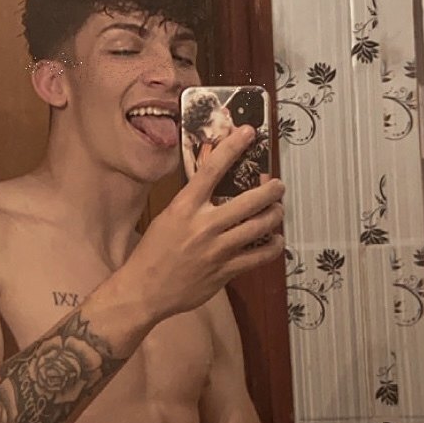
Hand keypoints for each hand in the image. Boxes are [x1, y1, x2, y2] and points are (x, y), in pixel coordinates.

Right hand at [124, 126, 284, 322]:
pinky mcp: (225, 271)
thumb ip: (192, 203)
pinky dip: (273, 247)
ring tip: (278, 211)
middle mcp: (204, 225)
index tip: (249, 132)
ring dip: (275, 215)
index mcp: (185, 207)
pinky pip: (259, 257)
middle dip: (271, 189)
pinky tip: (275, 241)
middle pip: (250, 200)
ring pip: (260, 226)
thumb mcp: (167, 218)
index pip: (213, 168)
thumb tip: (215, 189)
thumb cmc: (153, 253)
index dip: (234, 146)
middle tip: (278, 186)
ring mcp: (218, 249)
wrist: (145, 290)